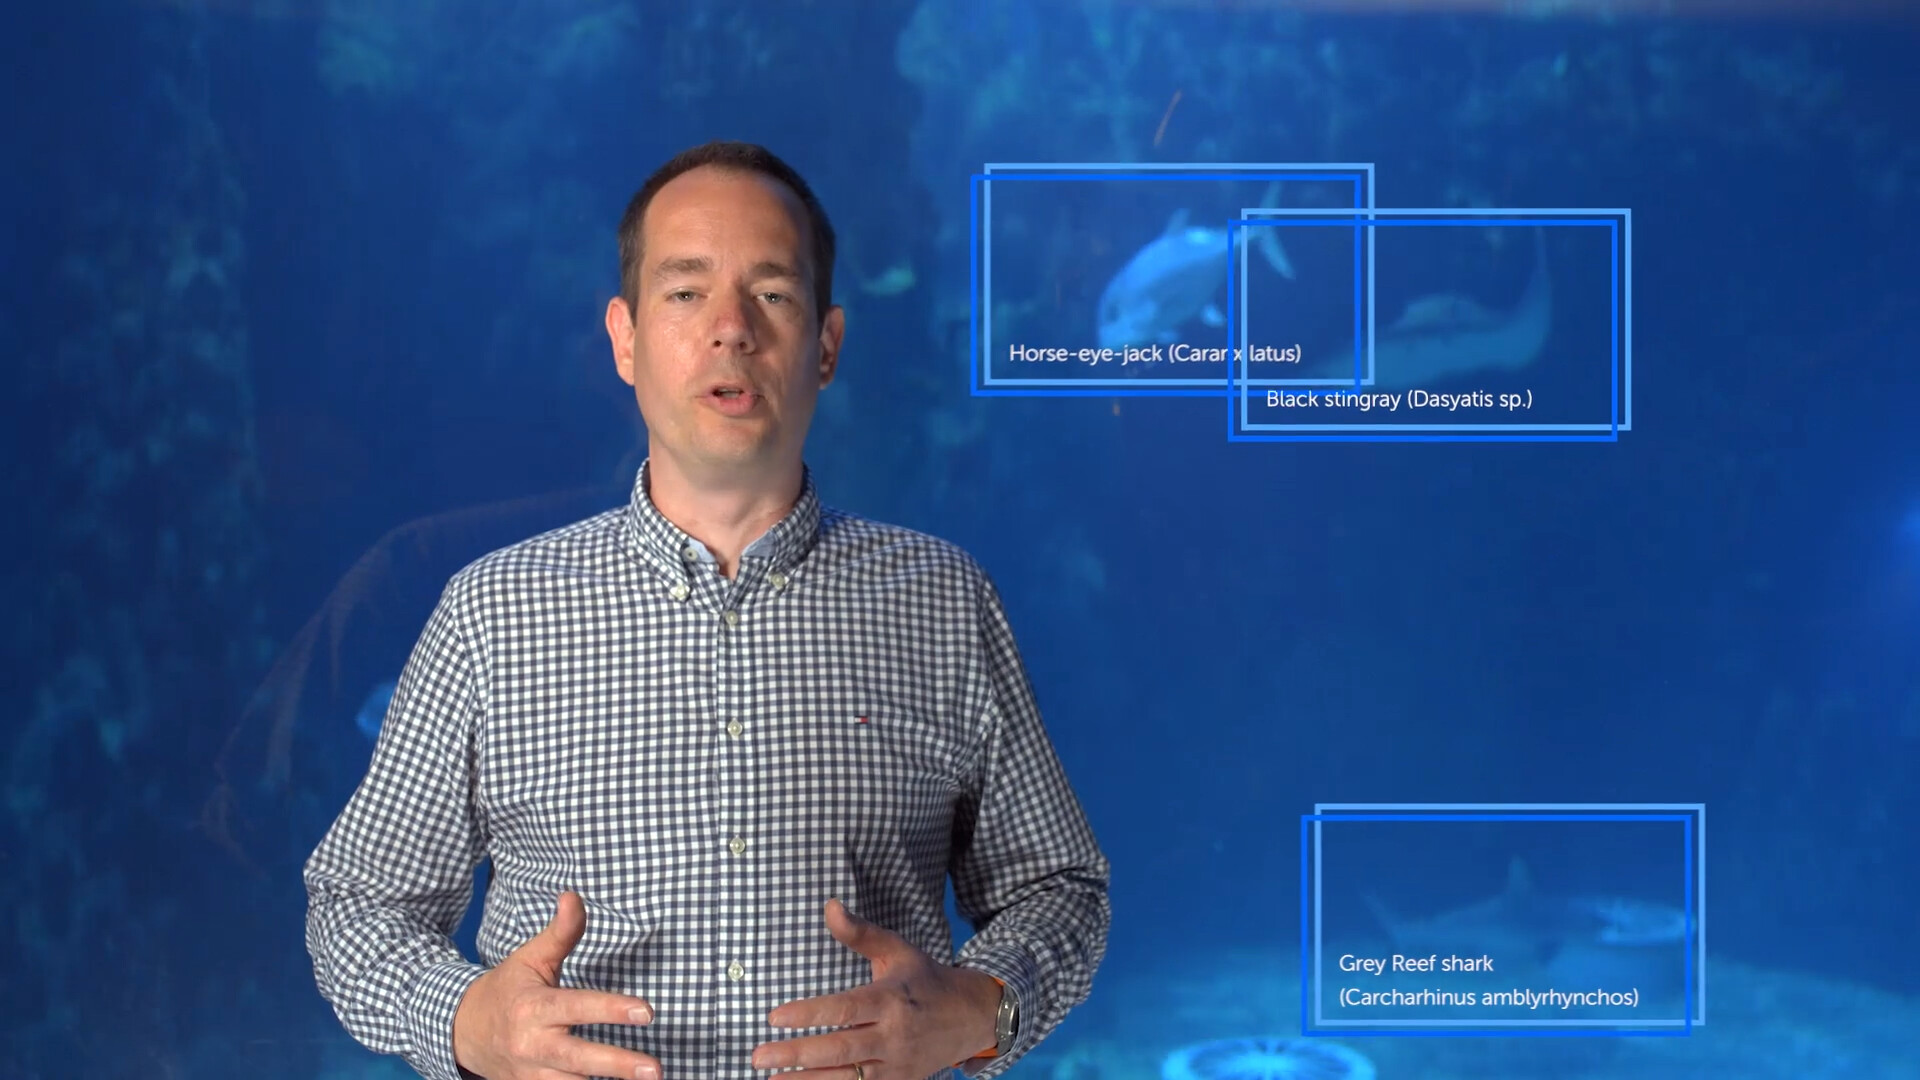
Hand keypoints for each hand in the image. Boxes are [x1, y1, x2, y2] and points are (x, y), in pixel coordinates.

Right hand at [452, 890, 661, 1079]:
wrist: (462, 1031)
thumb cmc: (507, 989)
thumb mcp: (531, 958)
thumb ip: (561, 932)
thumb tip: (574, 896)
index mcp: (534, 1007)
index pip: (577, 1007)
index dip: (611, 1008)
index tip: (647, 1011)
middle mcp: (532, 1044)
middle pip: (578, 1059)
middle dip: (618, 1065)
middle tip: (656, 1070)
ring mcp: (532, 1074)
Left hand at [751, 899, 1001, 1078]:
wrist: (972, 1017)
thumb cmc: (925, 980)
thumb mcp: (897, 951)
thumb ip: (860, 933)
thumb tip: (830, 905)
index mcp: (891, 999)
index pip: (844, 1009)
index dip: (809, 1013)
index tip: (774, 1017)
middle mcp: (894, 1035)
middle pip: (840, 1049)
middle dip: (797, 1054)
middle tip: (758, 1055)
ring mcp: (897, 1065)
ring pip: (847, 1078)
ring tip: (770, 1078)